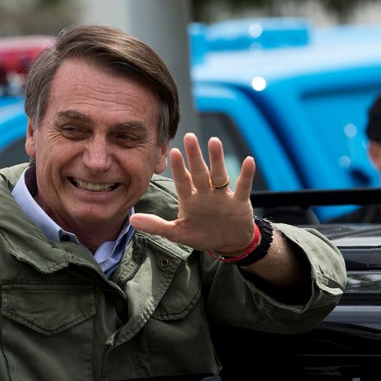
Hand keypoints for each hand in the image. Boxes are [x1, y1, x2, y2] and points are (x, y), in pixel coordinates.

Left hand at [130, 133, 255, 253]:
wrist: (228, 243)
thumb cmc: (201, 234)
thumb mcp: (178, 233)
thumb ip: (156, 226)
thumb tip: (132, 221)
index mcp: (189, 199)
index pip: (182, 181)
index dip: (178, 168)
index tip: (171, 151)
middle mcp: (205, 193)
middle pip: (199, 172)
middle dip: (194, 156)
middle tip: (189, 136)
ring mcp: (222, 196)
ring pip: (219, 174)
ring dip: (217, 159)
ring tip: (214, 141)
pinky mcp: (239, 202)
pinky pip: (243, 186)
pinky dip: (246, 175)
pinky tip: (248, 161)